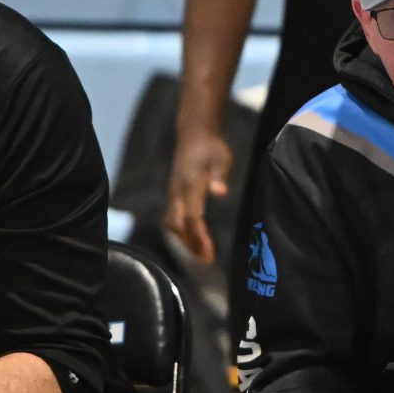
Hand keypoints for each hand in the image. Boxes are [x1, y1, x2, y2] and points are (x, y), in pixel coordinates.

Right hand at [166, 127, 233, 265]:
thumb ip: (219, 176)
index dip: (199, 238)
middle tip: (207, 259)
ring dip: (184, 240)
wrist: (194, 133)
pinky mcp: (174, 193)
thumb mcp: (221, 158)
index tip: (209, 253)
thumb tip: (220, 192)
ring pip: (172, 223)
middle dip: (190, 245)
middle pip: (178, 226)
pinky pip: (172, 217)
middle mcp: (177, 192)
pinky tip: (193, 237)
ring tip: (201, 252)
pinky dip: (181, 231)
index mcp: (189, 186)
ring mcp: (173, 193)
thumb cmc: (211, 146)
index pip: (192, 218)